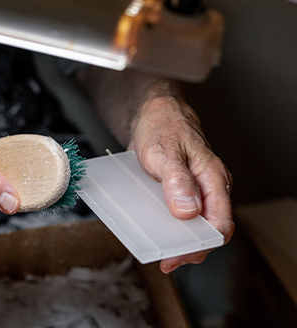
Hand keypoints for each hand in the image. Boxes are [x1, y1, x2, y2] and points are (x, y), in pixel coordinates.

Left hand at [128, 95, 233, 272]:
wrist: (154, 112)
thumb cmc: (163, 126)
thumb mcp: (164, 152)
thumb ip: (177, 180)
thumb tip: (188, 211)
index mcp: (213, 178)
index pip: (219, 222)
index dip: (202, 244)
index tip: (180, 255)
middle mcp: (208, 186)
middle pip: (208, 228)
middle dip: (189, 248)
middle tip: (166, 259)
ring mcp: (195, 189)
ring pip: (194, 223)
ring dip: (178, 238)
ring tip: (159, 249)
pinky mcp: (180, 189)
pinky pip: (178, 212)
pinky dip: (168, 224)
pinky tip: (153, 229)